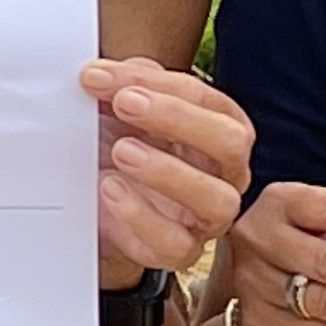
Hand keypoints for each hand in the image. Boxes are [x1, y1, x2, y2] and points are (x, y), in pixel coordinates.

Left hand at [81, 57, 252, 279]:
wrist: (94, 203)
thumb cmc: (118, 143)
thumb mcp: (119, 106)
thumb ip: (121, 85)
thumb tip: (100, 75)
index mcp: (218, 127)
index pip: (208, 99)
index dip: (159, 85)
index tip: (105, 78)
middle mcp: (224, 171)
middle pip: (231, 142)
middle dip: (177, 118)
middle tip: (125, 104)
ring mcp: (207, 215)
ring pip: (218, 200)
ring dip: (168, 171)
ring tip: (121, 151)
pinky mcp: (178, 250)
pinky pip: (175, 244)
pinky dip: (140, 216)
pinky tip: (110, 188)